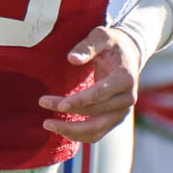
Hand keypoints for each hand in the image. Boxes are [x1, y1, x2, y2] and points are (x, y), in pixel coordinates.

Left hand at [41, 23, 142, 143]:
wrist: (129, 54)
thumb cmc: (112, 44)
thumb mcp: (101, 37)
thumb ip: (87, 47)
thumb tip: (71, 59)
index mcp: (125, 79)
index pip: (100, 95)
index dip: (79, 101)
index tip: (59, 104)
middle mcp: (127, 99)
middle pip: (96, 113)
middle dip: (69, 112)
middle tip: (43, 103)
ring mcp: (122, 112)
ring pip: (97, 130)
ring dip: (72, 131)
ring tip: (48, 123)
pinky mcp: (115, 119)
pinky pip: (97, 134)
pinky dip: (79, 135)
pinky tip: (61, 129)